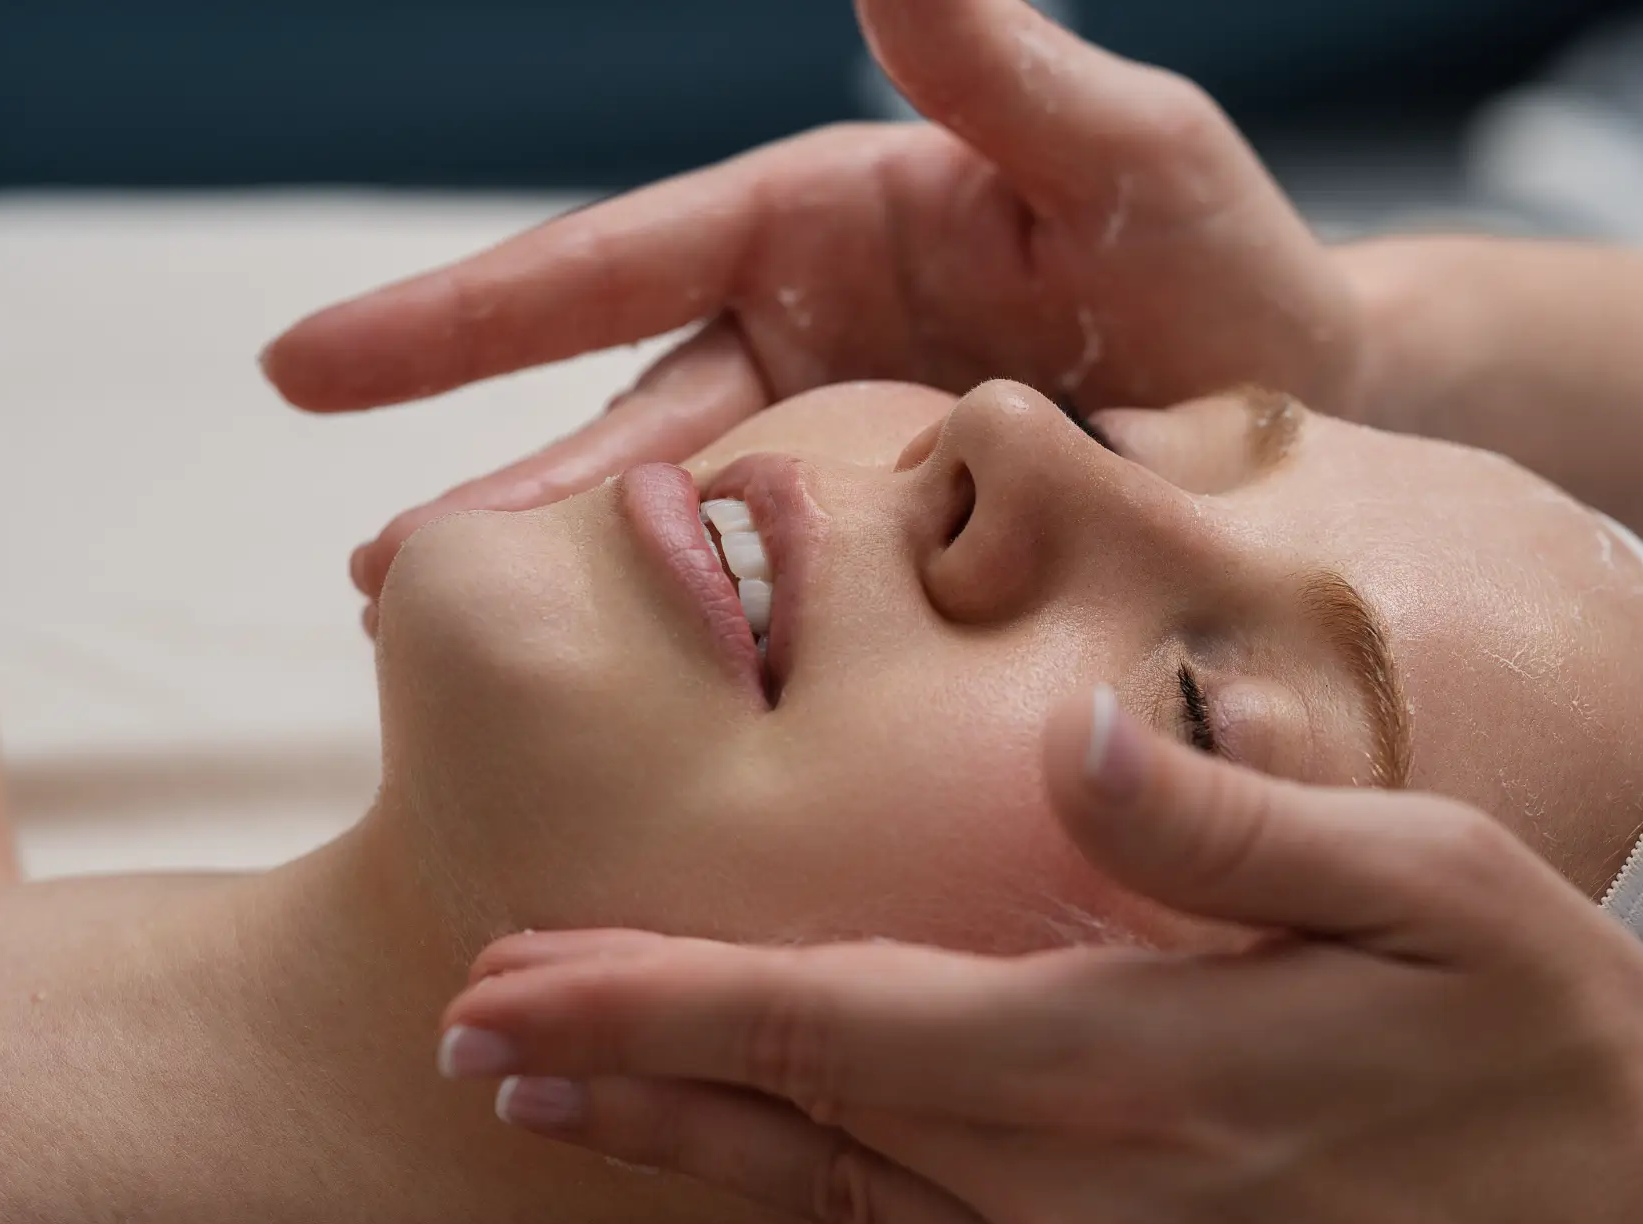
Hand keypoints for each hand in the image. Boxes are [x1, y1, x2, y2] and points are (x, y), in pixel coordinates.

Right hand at [261, 0, 1361, 615]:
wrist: (1331, 418)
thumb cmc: (1232, 264)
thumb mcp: (1130, 156)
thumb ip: (1002, 72)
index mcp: (827, 227)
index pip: (621, 263)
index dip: (467, 315)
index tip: (311, 367)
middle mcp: (815, 344)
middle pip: (625, 423)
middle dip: (500, 498)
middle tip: (380, 586)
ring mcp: (851, 463)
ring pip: (692, 533)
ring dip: (585, 595)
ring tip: (459, 671)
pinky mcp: (904, 568)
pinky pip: (792, 614)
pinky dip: (716, 659)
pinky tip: (647, 733)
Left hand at [437, 690, 1642, 1223]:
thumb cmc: (1580, 1073)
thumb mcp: (1455, 895)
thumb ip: (1242, 827)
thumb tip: (1074, 748)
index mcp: (1143, 1062)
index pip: (838, 1019)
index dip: (661, 992)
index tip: (513, 965)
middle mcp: (1090, 1212)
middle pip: (803, 1126)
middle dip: (625, 1068)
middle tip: (469, 1033)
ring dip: (677, 1177)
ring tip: (540, 1124)